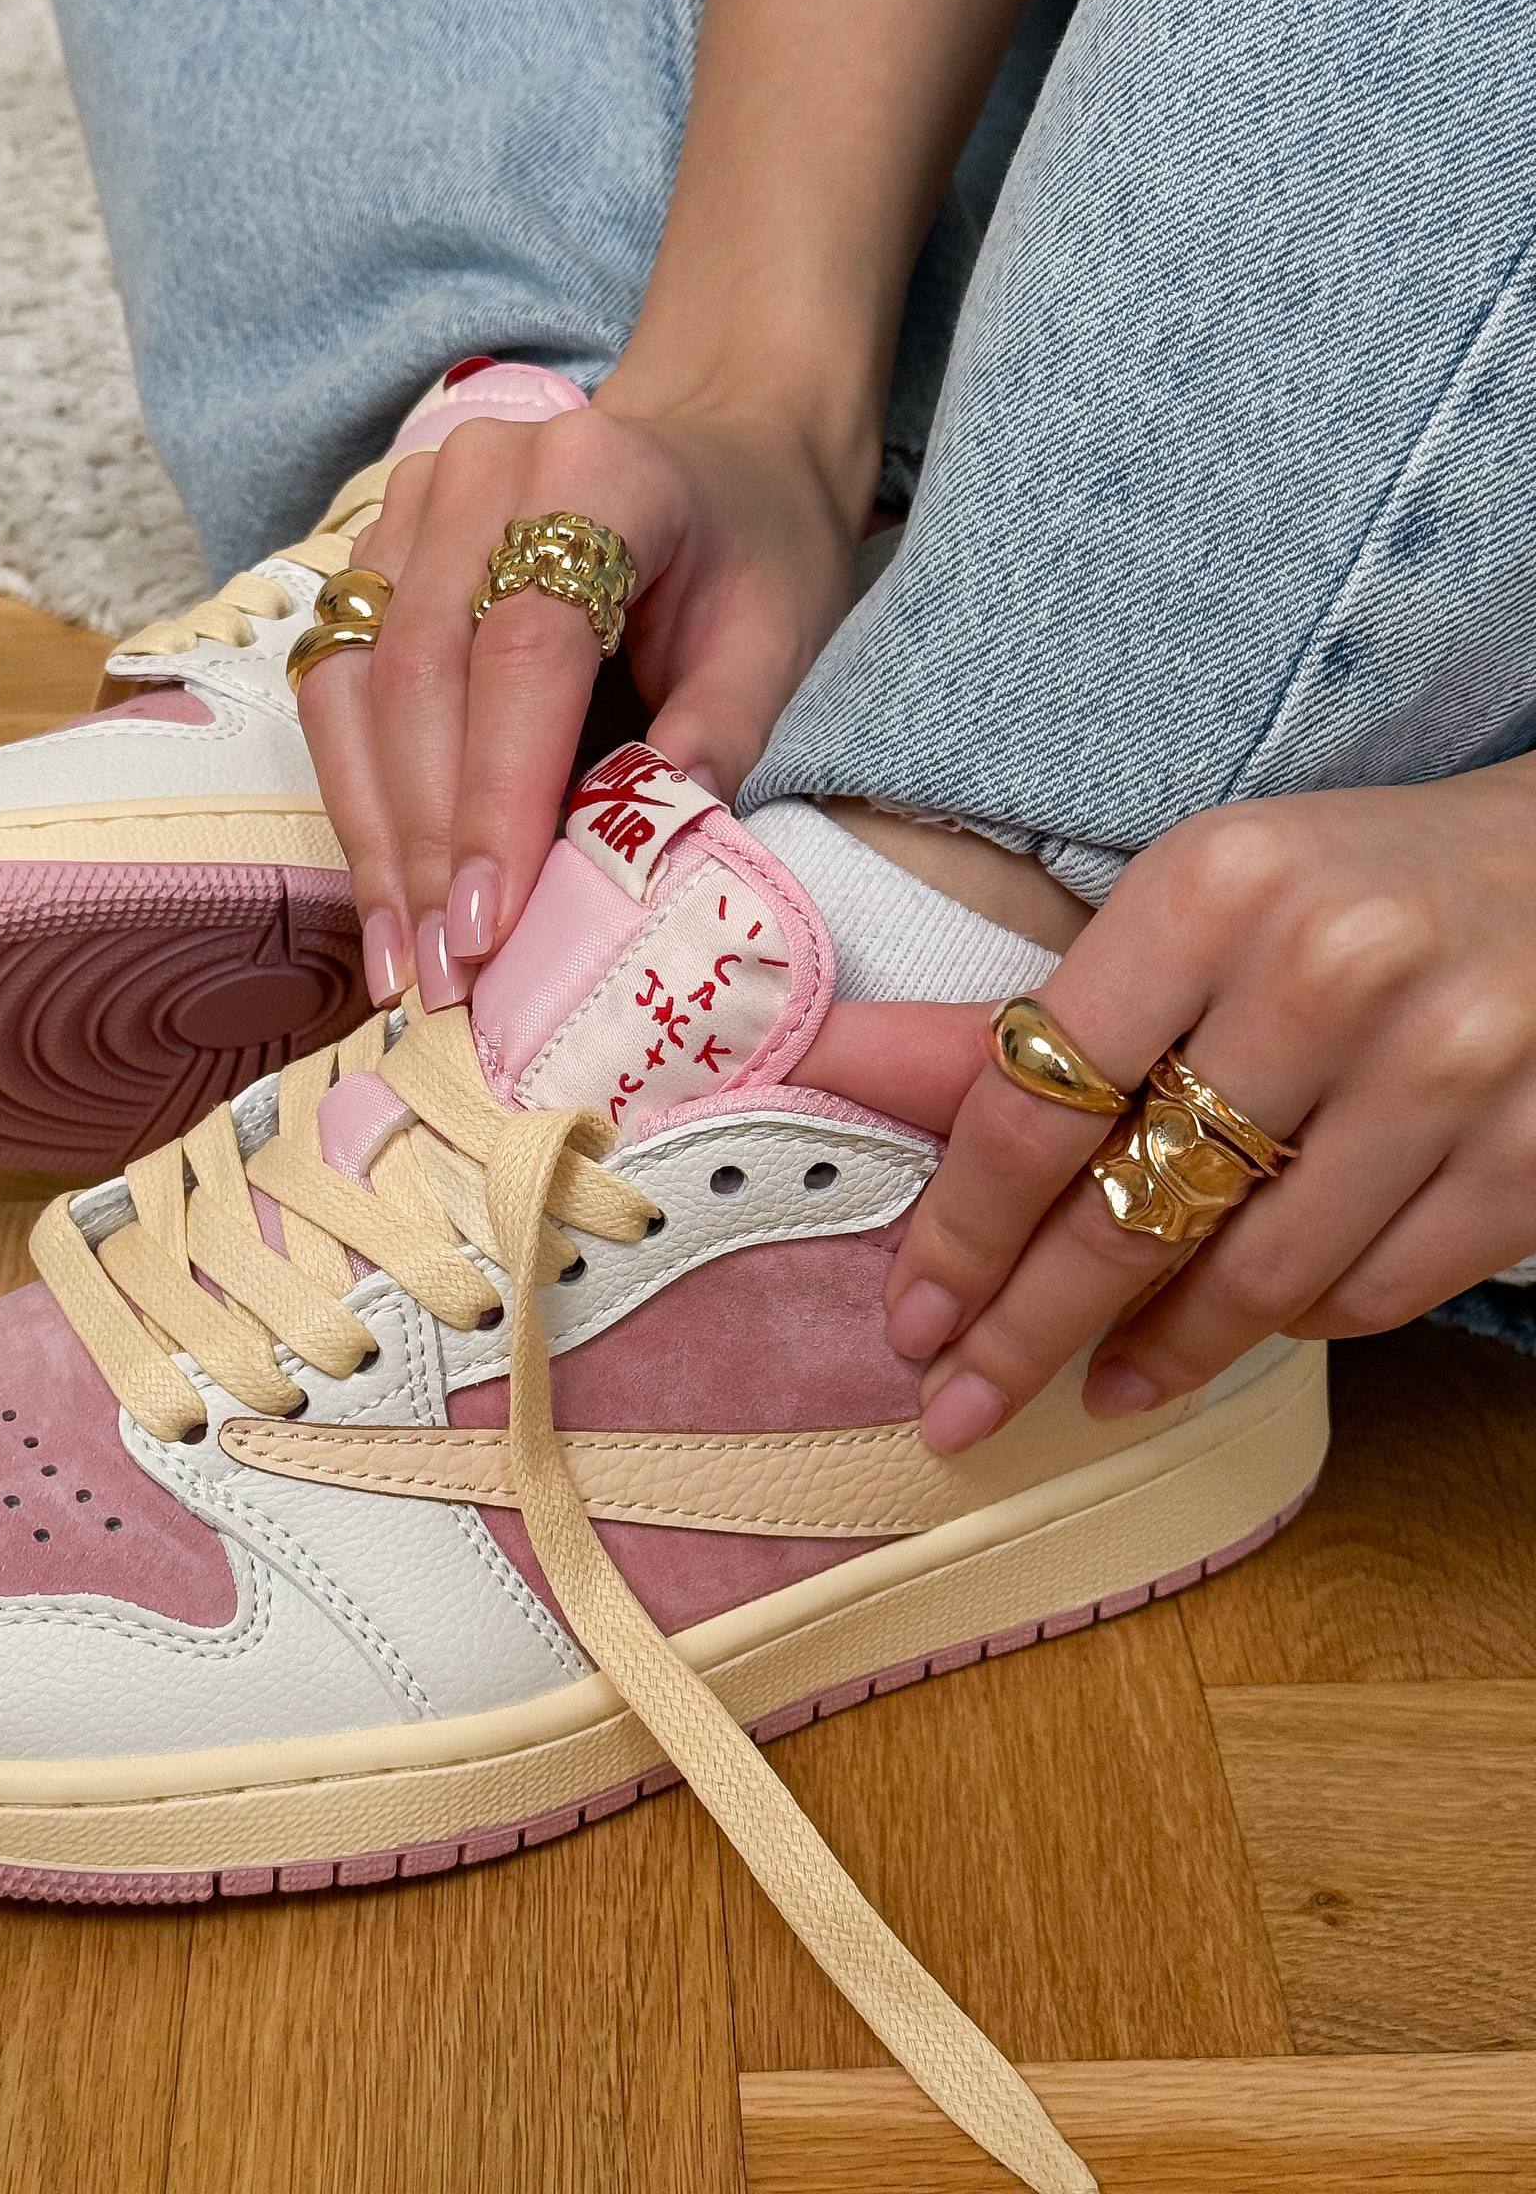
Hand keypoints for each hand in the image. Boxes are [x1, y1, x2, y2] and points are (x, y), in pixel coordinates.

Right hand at [297, 383, 872, 1009]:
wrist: (720, 454)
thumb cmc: (755, 551)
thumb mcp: (778, 638)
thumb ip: (717, 736)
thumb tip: (640, 864)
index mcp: (596, 474)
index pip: (524, 649)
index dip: (497, 794)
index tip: (490, 924)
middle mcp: (482, 472)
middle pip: (420, 672)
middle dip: (427, 841)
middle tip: (444, 976)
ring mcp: (413, 506)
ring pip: (356, 686)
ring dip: (376, 836)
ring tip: (403, 961)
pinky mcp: (376, 553)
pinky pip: (339, 687)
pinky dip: (360, 799)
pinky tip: (385, 899)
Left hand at [856, 764, 1535, 1449]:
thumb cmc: (1348, 884)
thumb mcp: (1185, 907)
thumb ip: (1015, 1013)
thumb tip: (827, 1062)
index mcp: (1215, 889)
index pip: (1036, 1100)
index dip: (959, 1231)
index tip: (910, 1318)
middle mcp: (1330, 974)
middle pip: (1126, 1209)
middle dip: (1023, 1332)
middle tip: (957, 1409)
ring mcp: (1446, 1072)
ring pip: (1255, 1277)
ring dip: (1157, 1349)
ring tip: (1098, 1386)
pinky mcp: (1532, 1155)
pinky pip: (1368, 1294)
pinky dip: (1289, 1321)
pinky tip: (1240, 1324)